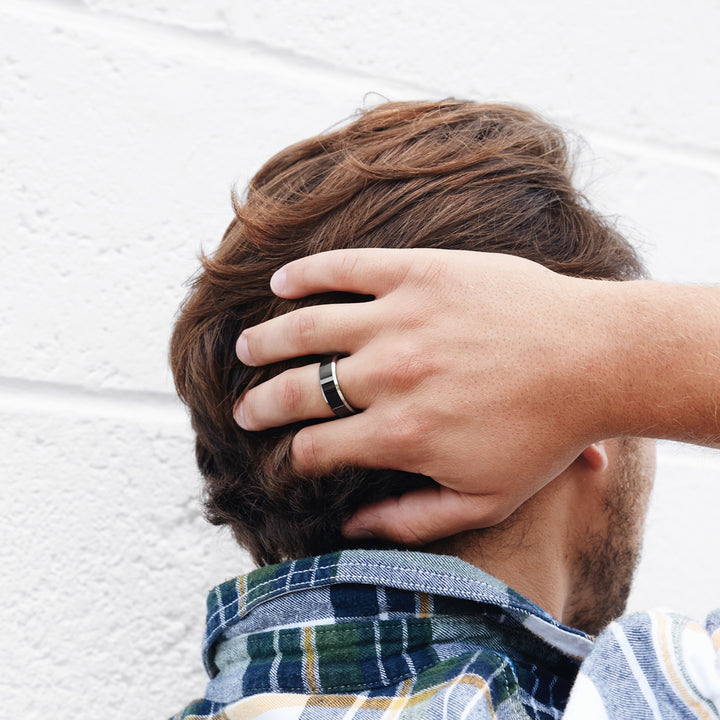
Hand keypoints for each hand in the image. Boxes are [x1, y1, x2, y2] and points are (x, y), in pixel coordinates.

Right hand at [235, 248, 616, 544]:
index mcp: (399, 435)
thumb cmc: (544, 433)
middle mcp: (387, 376)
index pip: (315, 448)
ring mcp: (398, 319)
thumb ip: (411, 519)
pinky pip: (345, 268)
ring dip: (266, 341)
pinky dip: (305, 274)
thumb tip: (351, 526)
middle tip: (243, 407)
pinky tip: (281, 283)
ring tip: (246, 348)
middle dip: (260, 404)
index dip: (292, 456)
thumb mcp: (484, 499)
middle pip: (297, 391)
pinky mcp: (418, 272)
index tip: (287, 454)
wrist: (594, 358)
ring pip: (305, 329)